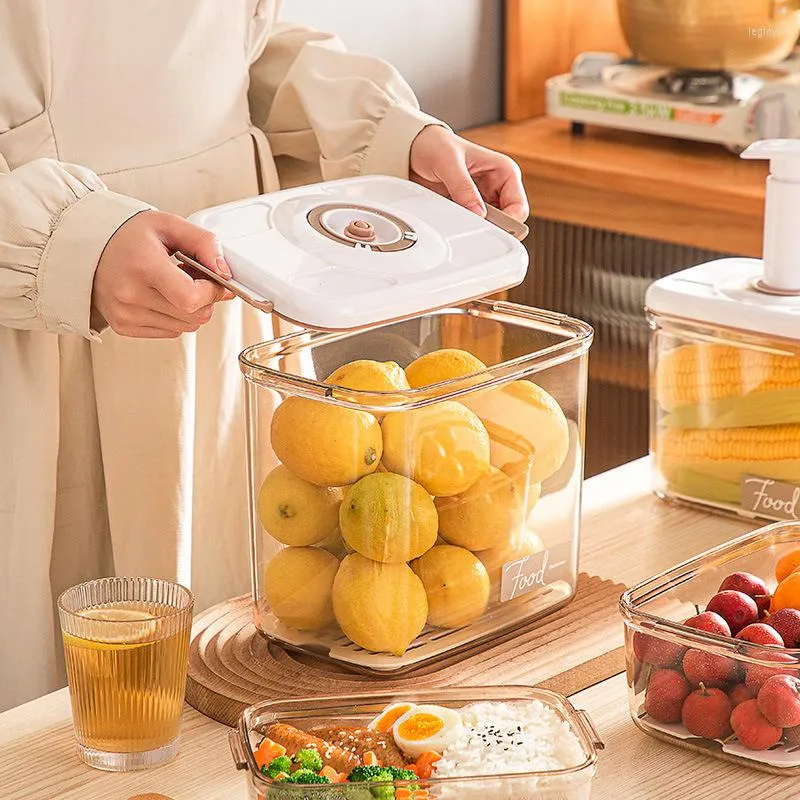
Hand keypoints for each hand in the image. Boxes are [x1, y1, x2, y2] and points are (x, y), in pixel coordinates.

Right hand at [92, 210, 232, 337]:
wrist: (87, 247)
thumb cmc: (128, 235)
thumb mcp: (169, 225)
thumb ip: (204, 243)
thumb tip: (225, 273)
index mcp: (143, 266)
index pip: (191, 298)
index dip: (212, 292)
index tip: (215, 280)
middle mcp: (130, 294)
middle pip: (194, 316)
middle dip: (205, 299)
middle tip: (194, 277)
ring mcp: (125, 314)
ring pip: (186, 327)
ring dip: (190, 308)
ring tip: (174, 284)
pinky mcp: (123, 327)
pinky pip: (170, 332)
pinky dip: (175, 316)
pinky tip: (161, 295)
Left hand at [409, 126, 528, 221]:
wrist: (414, 149)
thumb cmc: (436, 145)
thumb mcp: (448, 162)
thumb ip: (463, 187)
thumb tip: (478, 212)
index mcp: (504, 171)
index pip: (518, 207)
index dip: (507, 222)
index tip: (488, 227)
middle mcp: (498, 187)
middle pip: (507, 221)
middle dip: (492, 228)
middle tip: (472, 227)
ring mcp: (484, 200)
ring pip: (491, 227)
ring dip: (477, 229)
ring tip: (459, 220)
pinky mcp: (469, 208)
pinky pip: (473, 226)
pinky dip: (465, 228)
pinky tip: (454, 221)